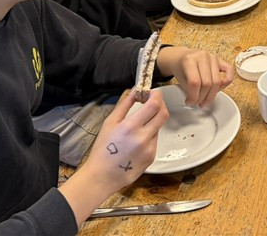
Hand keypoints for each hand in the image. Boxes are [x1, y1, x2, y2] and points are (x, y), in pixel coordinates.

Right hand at [63, 90, 167, 220]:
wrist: (102, 177)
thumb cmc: (102, 148)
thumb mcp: (109, 123)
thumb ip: (124, 105)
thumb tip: (136, 90)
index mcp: (131, 127)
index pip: (154, 105)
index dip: (156, 95)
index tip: (151, 92)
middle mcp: (143, 138)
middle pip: (163, 114)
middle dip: (160, 104)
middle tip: (151, 102)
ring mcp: (150, 149)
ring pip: (158, 128)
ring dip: (152, 121)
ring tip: (138, 126)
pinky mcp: (152, 158)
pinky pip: (155, 140)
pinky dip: (149, 135)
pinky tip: (136, 141)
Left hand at [155, 46, 233, 106]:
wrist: (180, 57)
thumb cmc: (180, 68)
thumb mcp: (180, 79)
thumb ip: (190, 90)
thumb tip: (199, 101)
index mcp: (189, 60)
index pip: (195, 82)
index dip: (193, 96)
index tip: (190, 102)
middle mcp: (202, 56)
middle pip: (207, 83)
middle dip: (202, 98)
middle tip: (198, 103)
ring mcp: (212, 57)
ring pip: (217, 81)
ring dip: (212, 95)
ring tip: (206, 100)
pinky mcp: (219, 59)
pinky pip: (229, 69)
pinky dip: (227, 80)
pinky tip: (220, 88)